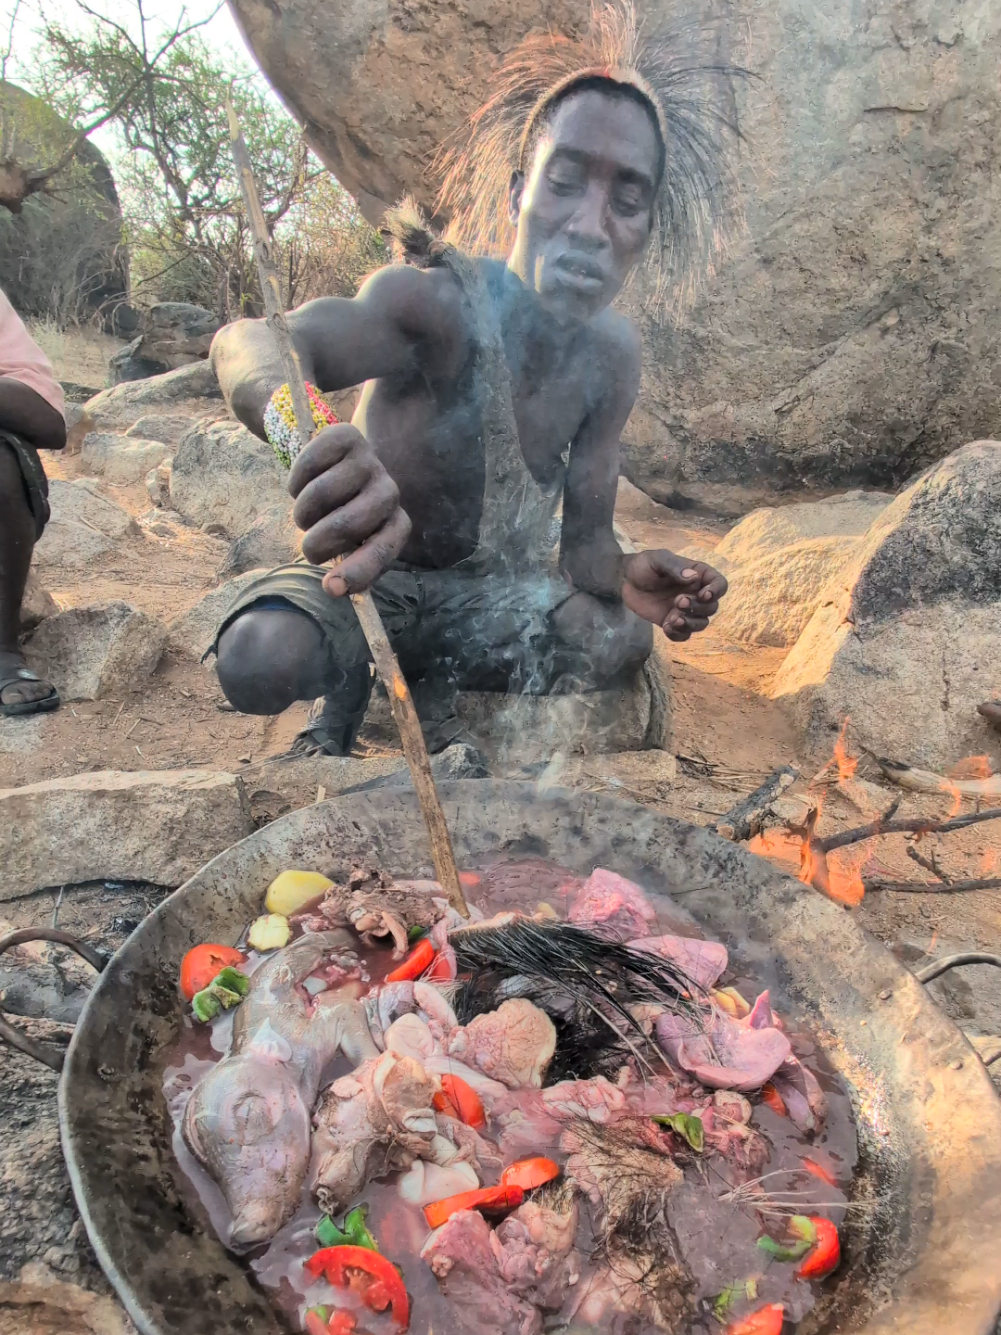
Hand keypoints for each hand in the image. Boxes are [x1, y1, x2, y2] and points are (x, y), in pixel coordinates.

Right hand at [288, 423, 410, 595]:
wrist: (336, 464)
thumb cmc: (342, 514)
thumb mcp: (349, 543)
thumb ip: (347, 566)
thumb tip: (333, 588)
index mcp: (396, 524)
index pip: (384, 549)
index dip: (358, 570)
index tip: (329, 588)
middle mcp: (389, 492)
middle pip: (346, 524)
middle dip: (316, 544)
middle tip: (309, 546)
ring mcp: (370, 462)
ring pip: (320, 495)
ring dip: (302, 513)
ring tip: (306, 514)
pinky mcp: (346, 436)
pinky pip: (308, 464)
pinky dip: (295, 482)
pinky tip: (302, 485)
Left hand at [621, 550, 727, 641]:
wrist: (623, 580)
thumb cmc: (643, 565)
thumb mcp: (657, 559)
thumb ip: (674, 566)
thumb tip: (693, 577)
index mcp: (698, 575)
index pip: (719, 584)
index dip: (716, 591)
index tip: (703, 594)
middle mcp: (695, 593)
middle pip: (712, 607)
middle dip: (698, 608)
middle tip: (678, 602)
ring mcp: (685, 610)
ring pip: (701, 623)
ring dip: (690, 623)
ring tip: (673, 619)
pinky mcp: (672, 622)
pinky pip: (684, 635)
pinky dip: (678, 634)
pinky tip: (666, 627)